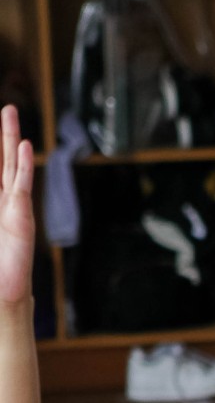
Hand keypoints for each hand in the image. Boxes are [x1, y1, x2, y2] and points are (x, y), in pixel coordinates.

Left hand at [0, 105, 34, 307]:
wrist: (2, 293)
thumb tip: (0, 187)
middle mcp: (1, 202)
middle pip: (2, 160)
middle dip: (2, 135)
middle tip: (6, 109)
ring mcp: (13, 208)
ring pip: (12, 166)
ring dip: (11, 140)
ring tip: (10, 115)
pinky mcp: (22, 217)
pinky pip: (22, 185)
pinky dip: (24, 165)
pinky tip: (25, 145)